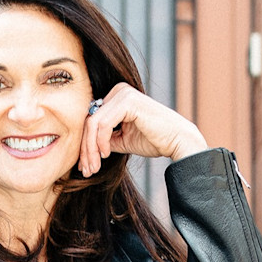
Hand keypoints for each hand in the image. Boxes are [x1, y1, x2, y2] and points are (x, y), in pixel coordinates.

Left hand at [77, 83, 207, 177]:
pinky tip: (106, 154)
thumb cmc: (153, 140)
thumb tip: (85, 148)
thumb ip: (104, 139)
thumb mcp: (122, 140)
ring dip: (90, 149)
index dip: (85, 144)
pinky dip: (100, 142)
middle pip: (89, 120)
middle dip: (85, 149)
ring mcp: (123, 94)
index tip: (85, 166)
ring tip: (94, 166)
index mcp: (116, 97)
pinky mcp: (127, 101)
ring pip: (93, 123)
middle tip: (86, 170)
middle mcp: (118, 91)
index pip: (92, 120)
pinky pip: (103, 124)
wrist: (176, 140)